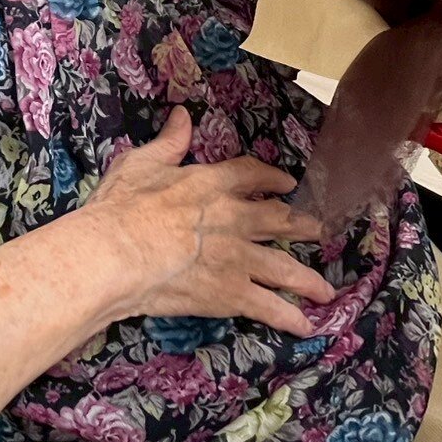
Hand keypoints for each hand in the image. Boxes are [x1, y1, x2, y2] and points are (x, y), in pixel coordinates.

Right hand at [83, 107, 334, 337]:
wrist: (117, 255)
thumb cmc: (121, 208)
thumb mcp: (141, 163)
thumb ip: (168, 142)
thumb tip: (182, 115)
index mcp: (213, 184)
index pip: (252, 175)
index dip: (272, 178)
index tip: (287, 183)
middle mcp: (235, 218)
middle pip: (279, 219)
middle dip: (301, 226)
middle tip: (319, 231)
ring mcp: (238, 257)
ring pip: (283, 267)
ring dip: (306, 278)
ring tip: (324, 289)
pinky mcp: (232, 293)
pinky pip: (269, 307)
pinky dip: (289, 317)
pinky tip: (305, 326)